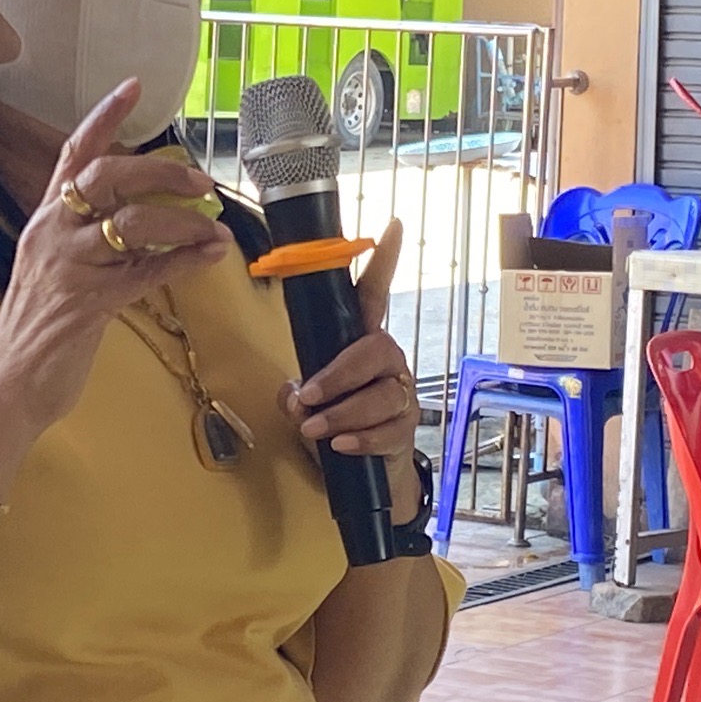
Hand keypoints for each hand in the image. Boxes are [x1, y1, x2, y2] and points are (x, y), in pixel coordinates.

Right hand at [0, 81, 231, 437]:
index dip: (104, 117)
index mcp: (43, 221)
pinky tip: (211, 256)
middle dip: (160, 171)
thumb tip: (135, 223)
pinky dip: (185, 261)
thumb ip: (85, 242)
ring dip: (183, 223)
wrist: (9, 388)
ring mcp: (68, 266)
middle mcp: (52, 233)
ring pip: (134, 224)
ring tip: (214, 228)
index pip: (73, 154)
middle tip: (199, 178)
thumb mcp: (52, 272)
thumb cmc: (35, 332)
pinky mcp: (88, 302)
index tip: (135, 86)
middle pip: (108, 176)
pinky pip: (147, 272)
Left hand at [279, 219, 422, 519]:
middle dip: (338, 375)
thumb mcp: (307, 405)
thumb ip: (296, 396)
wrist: (370, 475)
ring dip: (342, 414)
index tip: (392, 227)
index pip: (373, 296)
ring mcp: (400, 392)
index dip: (384, 263)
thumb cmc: (336, 423)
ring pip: (378, 395)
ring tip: (315, 430)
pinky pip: (387, 429)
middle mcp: (386, 360)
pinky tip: (340, 447)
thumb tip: (294, 398)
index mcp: (361, 342)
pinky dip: (360, 439)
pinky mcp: (406, 426)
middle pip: (373, 350)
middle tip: (308, 397)